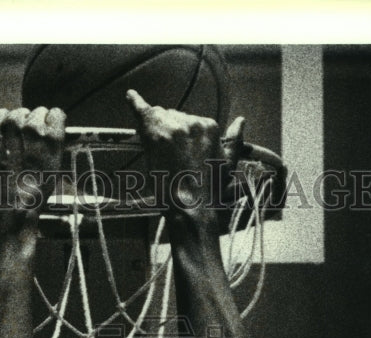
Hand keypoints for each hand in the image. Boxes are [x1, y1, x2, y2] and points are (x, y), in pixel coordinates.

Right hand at [0, 106, 65, 212]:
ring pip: (40, 113)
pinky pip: (58, 115)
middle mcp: (12, 123)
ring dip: (40, 128)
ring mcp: (34, 130)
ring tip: (38, 151)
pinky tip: (52, 142)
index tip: (10, 149)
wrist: (13, 210)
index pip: (2, 115)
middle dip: (23, 130)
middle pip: (22, 114)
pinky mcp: (52, 138)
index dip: (6, 132)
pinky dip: (56, 124)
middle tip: (24, 153)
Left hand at [126, 88, 223, 217]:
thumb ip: (235, 139)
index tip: (181, 154)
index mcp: (210, 127)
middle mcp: (192, 123)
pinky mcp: (156, 136)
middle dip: (170, 133)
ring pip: (159, 118)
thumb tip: (241, 121)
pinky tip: (129, 95)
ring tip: (158, 151)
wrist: (192, 209)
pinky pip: (142, 112)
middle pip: (173, 117)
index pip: (190, 121)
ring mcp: (173, 128)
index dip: (182, 137)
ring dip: (157, 130)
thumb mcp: (229, 163)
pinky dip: (135, 102)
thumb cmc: (210, 191)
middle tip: (169, 158)